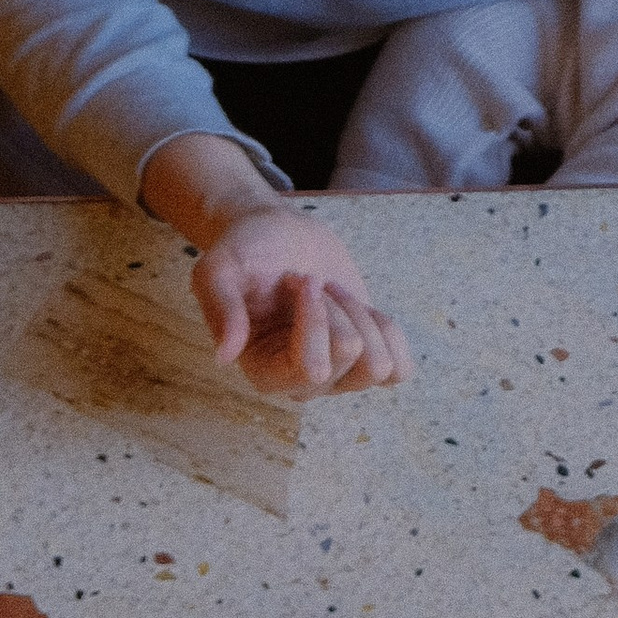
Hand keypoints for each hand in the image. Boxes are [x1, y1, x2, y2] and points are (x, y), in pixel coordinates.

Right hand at [190, 208, 411, 395]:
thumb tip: (224, 357)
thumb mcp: (217, 271)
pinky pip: (400, 370)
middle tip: (311, 281)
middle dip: (337, 306)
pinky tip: (362, 309)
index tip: (301, 280)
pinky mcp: (366, 358)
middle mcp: (304, 383)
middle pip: (350, 355)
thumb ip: (221, 311)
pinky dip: (388, 333)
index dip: (316, 319)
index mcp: (266, 374)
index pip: (314, 369)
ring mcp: (339, 375)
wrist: (277, 235)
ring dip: (360, 315)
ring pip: (379, 366)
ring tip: (333, 293)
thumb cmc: (244, 253)